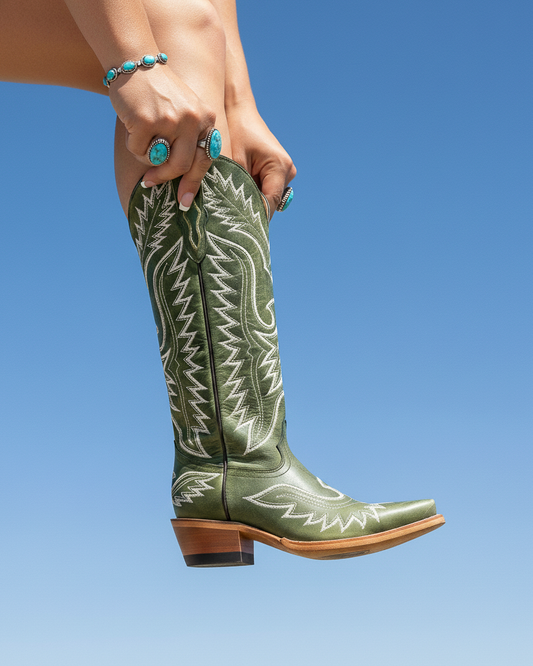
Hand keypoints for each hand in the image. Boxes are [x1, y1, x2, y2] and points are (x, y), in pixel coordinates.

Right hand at [109, 66, 215, 207]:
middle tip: (150, 184)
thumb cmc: (158, 91)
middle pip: (183, 166)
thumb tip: (184, 180)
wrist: (135, 59)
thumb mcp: (185, 110)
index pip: (205, 160)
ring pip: (158, 161)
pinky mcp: (146, 120)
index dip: (193, 184)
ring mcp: (170, 120)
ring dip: (146, 158)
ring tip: (139, 138)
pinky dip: (132, 143)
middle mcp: (192, 120)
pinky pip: (138, 150)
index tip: (184, 203)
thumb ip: (190, 139)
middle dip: (165, 179)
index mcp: (206, 118)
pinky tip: (131, 124)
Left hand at [226, 104, 295, 218]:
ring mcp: (285, 171)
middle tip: (228, 223)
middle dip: (250, 212)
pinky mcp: (278, 171)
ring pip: (267, 198)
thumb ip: (235, 188)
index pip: (268, 203)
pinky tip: (236, 193)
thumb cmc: (235, 130)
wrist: (239, 109)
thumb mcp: (233, 162)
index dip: (253, 219)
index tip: (237, 234)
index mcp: (280, 167)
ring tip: (229, 206)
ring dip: (250, 202)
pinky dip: (251, 193)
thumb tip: (232, 216)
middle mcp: (288, 170)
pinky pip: (265, 189)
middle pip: (269, 203)